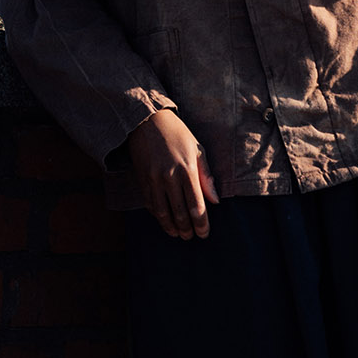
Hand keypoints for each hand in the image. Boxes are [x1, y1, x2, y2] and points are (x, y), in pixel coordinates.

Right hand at [128, 109, 219, 239]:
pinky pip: (150, 204)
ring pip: (162, 212)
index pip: (197, 206)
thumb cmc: (176, 134)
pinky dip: (157, 216)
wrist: (146, 120)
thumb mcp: (196, 149)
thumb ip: (206, 176)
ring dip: (171, 227)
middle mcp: (169, 177)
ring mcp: (153, 179)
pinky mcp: (142, 179)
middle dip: (187, 229)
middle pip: (180, 213)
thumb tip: (215, 201)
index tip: (204, 233)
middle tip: (191, 237)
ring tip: (178, 234)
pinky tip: (164, 221)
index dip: (201, 224)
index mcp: (187, 169)